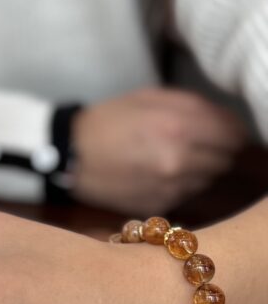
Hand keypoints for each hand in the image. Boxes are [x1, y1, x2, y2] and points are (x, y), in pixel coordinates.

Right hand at [72, 87, 246, 214]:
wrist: (69, 156)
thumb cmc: (109, 121)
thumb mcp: (149, 97)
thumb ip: (194, 105)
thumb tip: (227, 122)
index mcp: (179, 126)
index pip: (233, 134)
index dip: (232, 131)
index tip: (224, 130)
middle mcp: (180, 160)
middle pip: (225, 159)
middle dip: (216, 150)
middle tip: (196, 143)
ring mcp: (171, 187)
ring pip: (209, 179)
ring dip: (200, 169)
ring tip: (173, 158)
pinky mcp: (160, 206)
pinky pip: (188, 195)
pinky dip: (181, 185)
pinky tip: (159, 174)